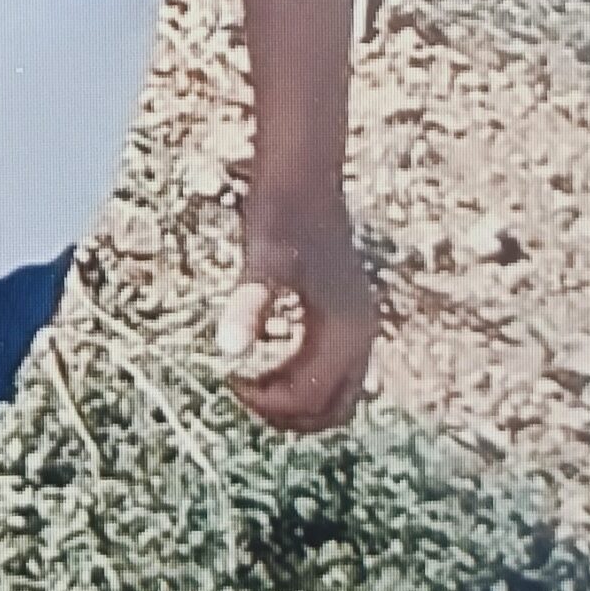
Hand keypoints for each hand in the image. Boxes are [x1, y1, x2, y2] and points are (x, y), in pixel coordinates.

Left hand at [218, 190, 377, 434]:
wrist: (303, 176)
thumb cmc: (280, 214)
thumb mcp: (261, 259)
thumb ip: (248, 304)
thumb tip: (227, 349)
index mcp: (346, 328)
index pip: (313, 398)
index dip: (270, 404)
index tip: (231, 383)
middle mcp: (362, 333)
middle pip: (335, 408)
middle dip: (290, 414)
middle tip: (242, 394)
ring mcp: (358, 325)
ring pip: (337, 394)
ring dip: (297, 401)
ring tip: (250, 383)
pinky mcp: (346, 316)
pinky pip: (333, 371)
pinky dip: (303, 380)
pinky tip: (265, 361)